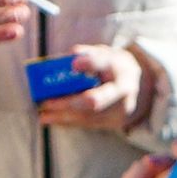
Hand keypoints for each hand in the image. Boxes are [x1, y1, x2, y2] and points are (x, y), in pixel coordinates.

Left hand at [34, 43, 152, 129]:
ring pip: (89, 116)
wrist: (133, 83)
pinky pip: (89, 124)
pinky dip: (69, 122)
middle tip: (45, 103)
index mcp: (121, 68)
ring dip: (63, 117)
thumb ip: (85, 55)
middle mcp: (123, 91)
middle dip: (67, 103)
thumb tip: (64, 61)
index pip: (105, 64)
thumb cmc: (110, 65)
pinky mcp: (115, 122)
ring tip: (43, 116)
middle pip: (94, 100)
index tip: (73, 63)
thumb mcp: (102, 53)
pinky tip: (54, 120)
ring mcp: (121, 110)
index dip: (90, 64)